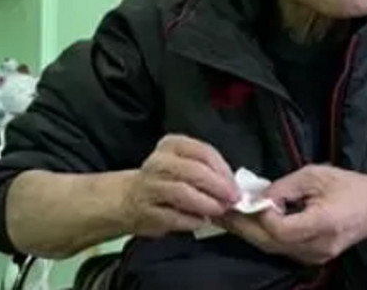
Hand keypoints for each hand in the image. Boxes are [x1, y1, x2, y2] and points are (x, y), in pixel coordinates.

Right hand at [121, 134, 240, 237]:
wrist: (130, 199)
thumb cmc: (168, 180)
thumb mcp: (186, 164)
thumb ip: (208, 170)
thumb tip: (234, 186)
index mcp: (172, 145)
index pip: (203, 151)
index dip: (223, 169)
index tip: (236, 184)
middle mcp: (158, 162)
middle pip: (193, 171)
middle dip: (218, 187)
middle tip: (233, 199)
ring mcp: (150, 187)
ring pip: (182, 192)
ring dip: (206, 203)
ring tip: (220, 210)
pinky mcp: (146, 212)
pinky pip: (173, 216)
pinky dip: (191, 220)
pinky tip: (201, 222)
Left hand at [220, 164, 366, 264]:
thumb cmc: (350, 186)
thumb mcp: (315, 175)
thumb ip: (283, 187)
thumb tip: (257, 197)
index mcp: (322, 224)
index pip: (279, 229)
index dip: (259, 216)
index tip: (244, 199)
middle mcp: (317, 246)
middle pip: (270, 244)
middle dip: (243, 227)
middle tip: (221, 211)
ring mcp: (314, 256)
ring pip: (272, 249)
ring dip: (250, 233)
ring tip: (229, 215)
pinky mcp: (312, 257)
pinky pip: (281, 249)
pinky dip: (264, 236)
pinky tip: (252, 222)